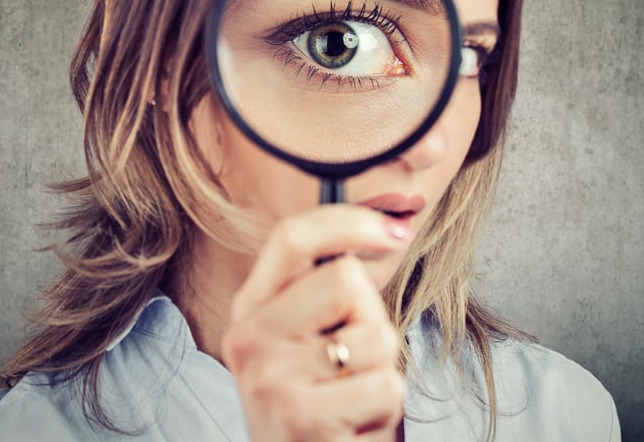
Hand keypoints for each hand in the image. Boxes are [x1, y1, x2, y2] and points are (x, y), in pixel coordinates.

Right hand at [221, 206, 411, 440]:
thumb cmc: (321, 404)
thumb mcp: (309, 340)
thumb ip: (328, 289)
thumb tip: (387, 225)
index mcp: (251, 310)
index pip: (291, 237)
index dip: (349, 222)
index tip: (394, 231)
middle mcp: (250, 339)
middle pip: (344, 278)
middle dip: (372, 317)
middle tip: (354, 360)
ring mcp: (270, 379)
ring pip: (375, 334)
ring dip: (383, 370)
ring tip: (353, 396)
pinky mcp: (301, 417)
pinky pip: (385, 386)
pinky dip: (386, 409)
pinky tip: (355, 424)